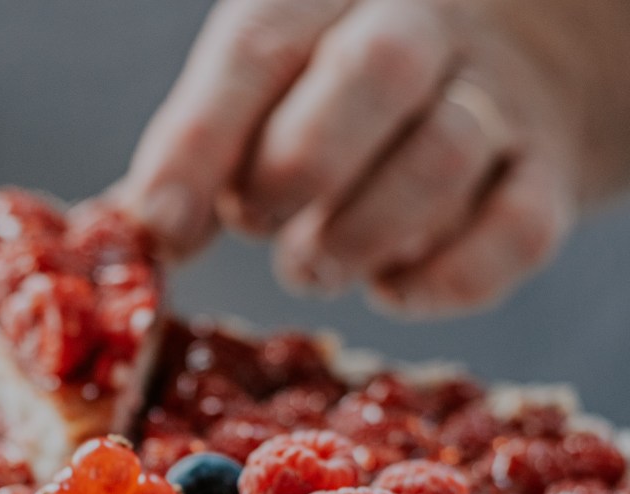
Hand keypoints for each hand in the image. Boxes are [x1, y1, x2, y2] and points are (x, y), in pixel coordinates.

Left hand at [120, 0, 599, 316]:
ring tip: (313, 263)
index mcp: (322, 0)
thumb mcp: (267, 87)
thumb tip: (127, 233)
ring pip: (443, 155)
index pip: (256, 50)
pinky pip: (512, 233)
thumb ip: (201, 147)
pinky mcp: (546, 173)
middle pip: (372, 74)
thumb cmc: (340, 93)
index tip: (161, 232)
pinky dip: (442, 281)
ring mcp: (495, 97)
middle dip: (298, 168)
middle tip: (259, 224)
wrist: (498, 68)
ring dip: (360, 234)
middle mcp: (420, 26)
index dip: (198, 147)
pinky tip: (392, 285)